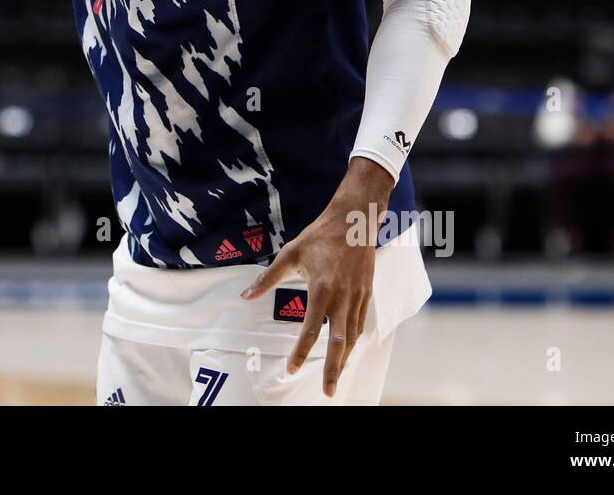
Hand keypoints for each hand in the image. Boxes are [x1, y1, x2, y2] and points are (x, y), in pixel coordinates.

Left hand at [239, 157, 392, 396]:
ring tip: (337, 378)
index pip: (310, 329)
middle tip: (328, 393)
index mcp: (322, 289)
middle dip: (334, 370)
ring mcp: (359, 297)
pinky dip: (355, 341)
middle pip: (339, 342)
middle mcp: (343, 298)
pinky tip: (348, 351)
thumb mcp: (290, 253)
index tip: (292, 369)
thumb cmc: (320, 236)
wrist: (354, 220)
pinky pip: (362, 324)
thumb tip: (245, 295)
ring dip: (345, 359)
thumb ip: (268, 278)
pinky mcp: (368, 294)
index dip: (300, 352)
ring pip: (354, 336)